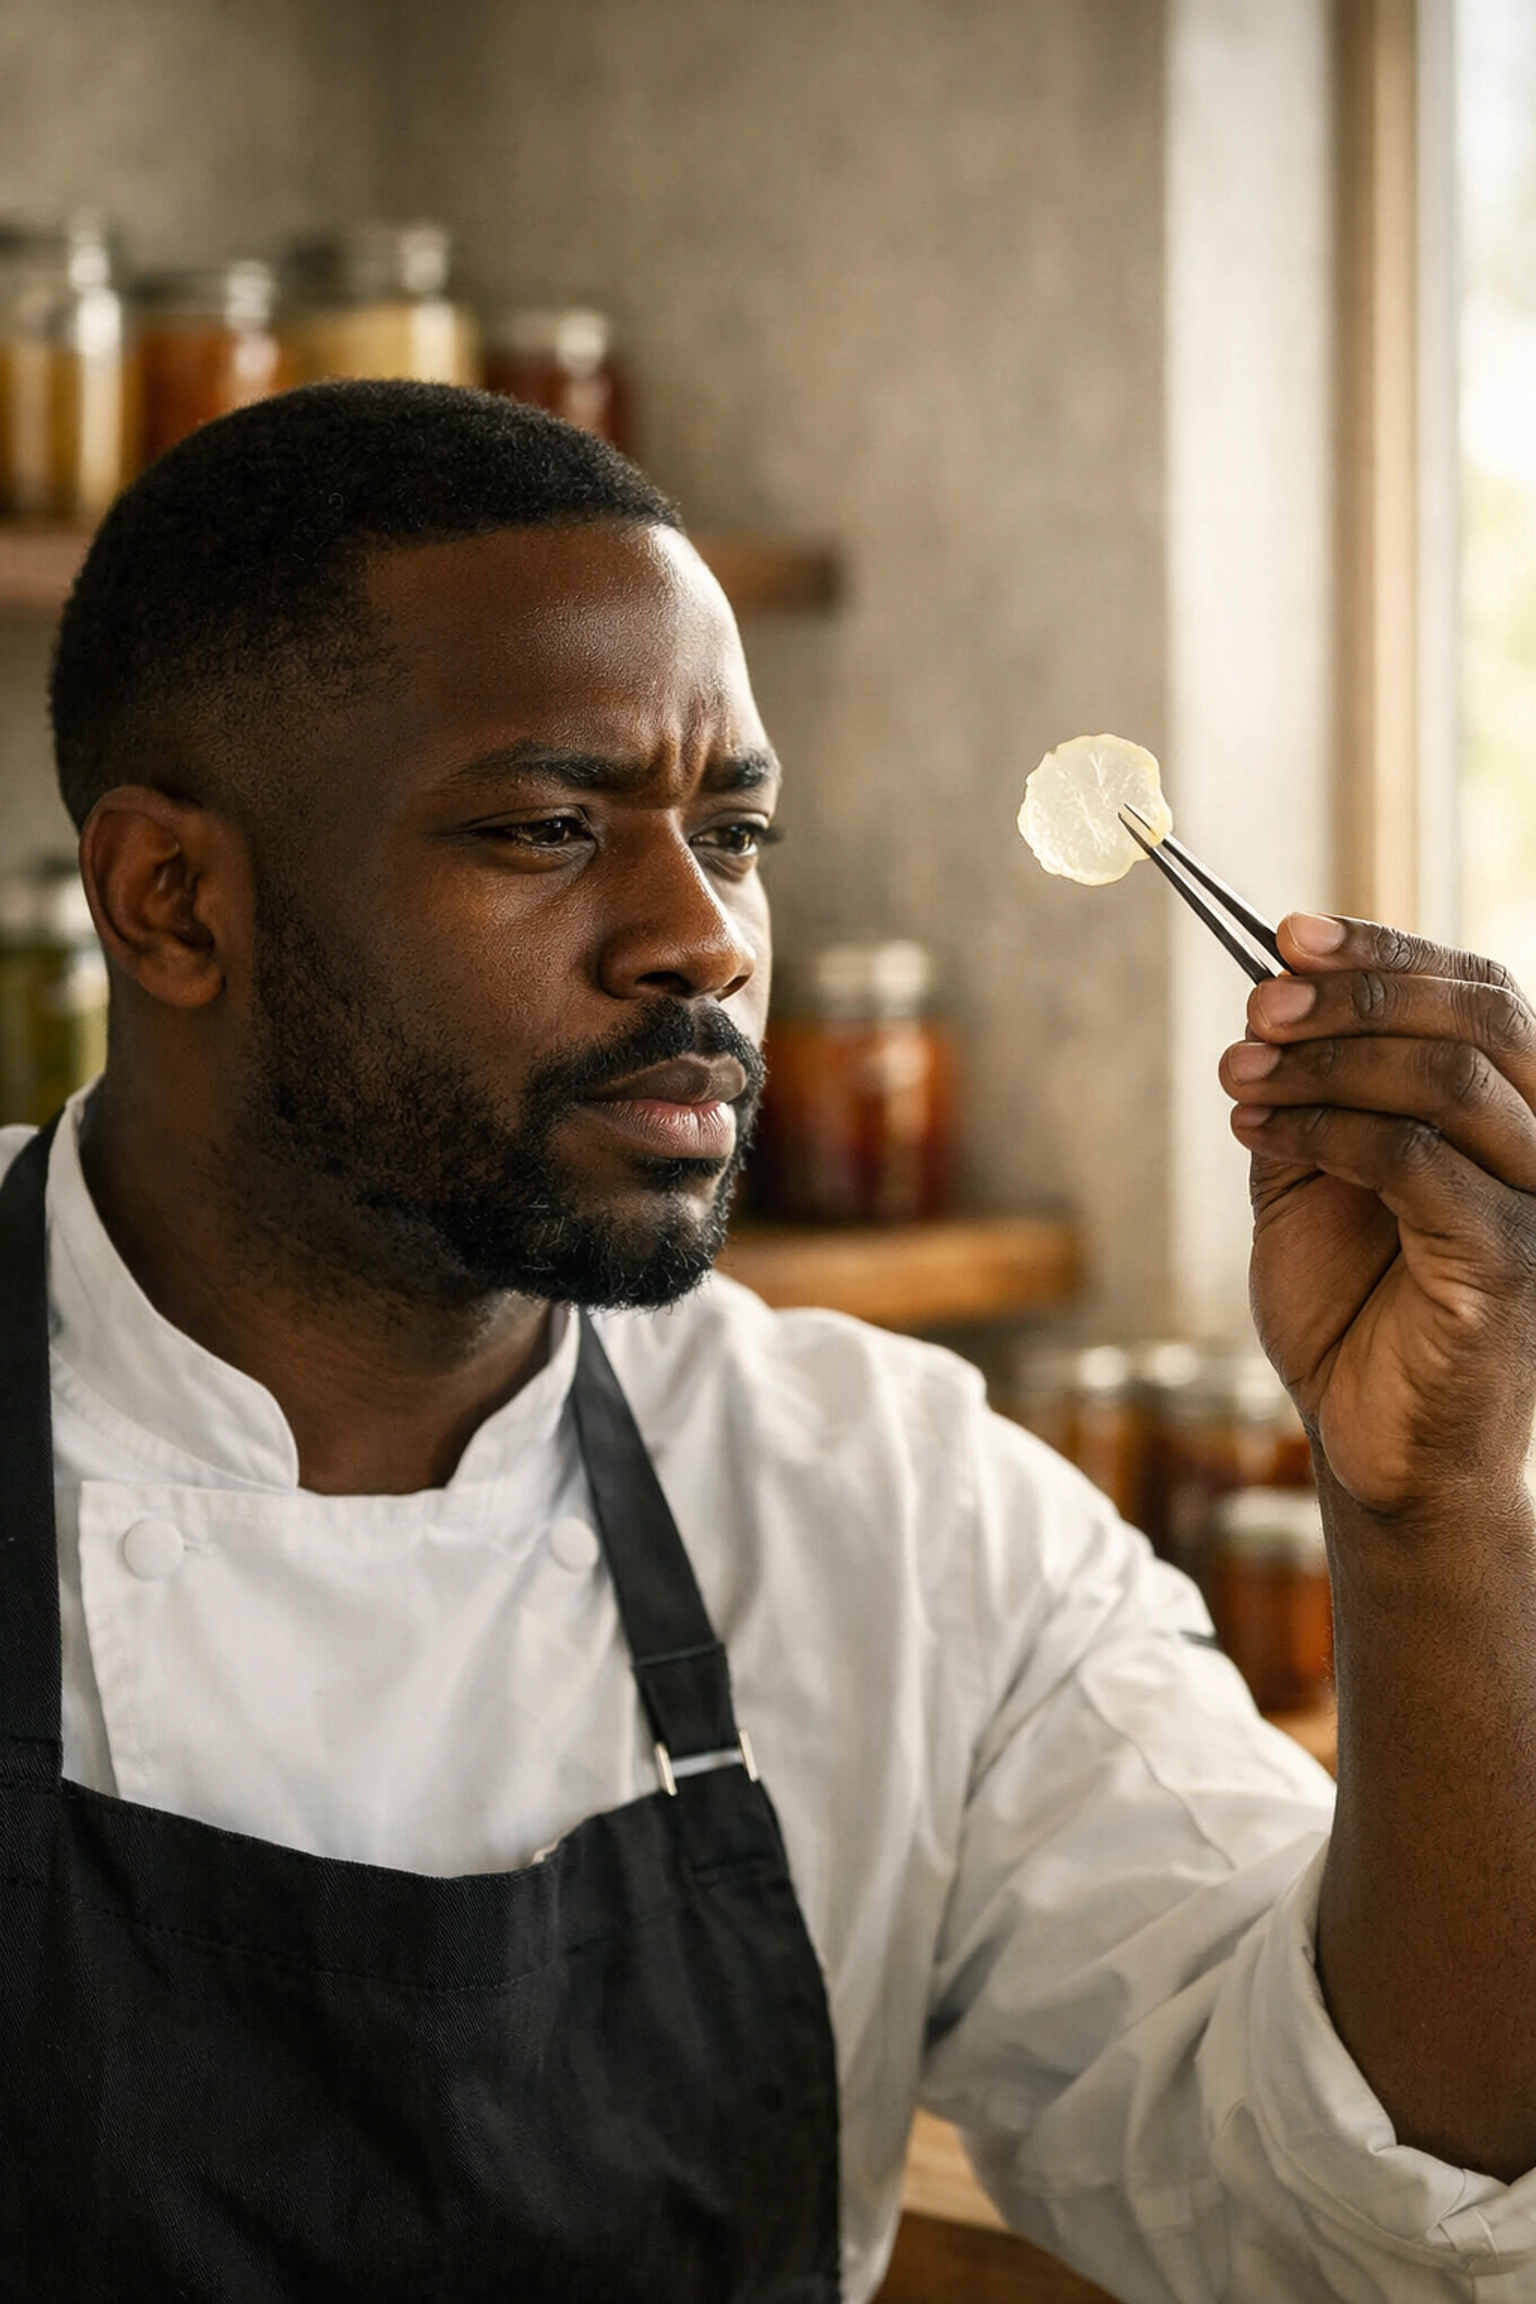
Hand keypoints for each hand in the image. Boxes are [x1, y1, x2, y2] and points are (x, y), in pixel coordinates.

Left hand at [1218, 913, 1535, 1520]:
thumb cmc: (1352, 1307)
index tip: (1288, 932)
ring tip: (1240, 1072)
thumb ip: (1314, 1088)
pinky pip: (1416, 1160)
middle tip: (1259, 1003)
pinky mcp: (1509, 1262)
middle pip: (1480, 1018)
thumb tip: (1272, 990)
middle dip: (1357, 995)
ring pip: (1448, 1079)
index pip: (1481, 993)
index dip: (1388, 950)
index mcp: (1519, 1111)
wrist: (1369, 1441)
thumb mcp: (1316, 1173)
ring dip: (1326, 1061)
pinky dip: (1327, 1129)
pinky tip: (1260, 1130)